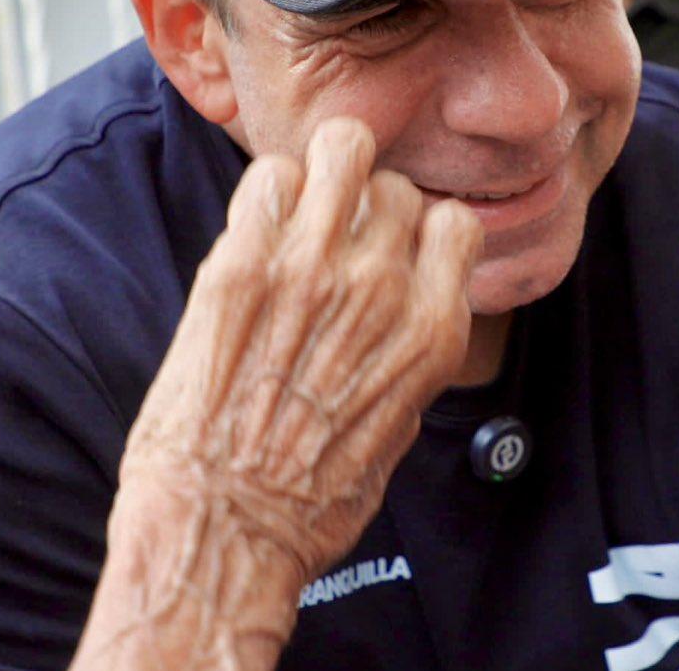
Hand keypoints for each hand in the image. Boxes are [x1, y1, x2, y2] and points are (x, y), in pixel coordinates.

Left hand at [76, 118, 478, 670]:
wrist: (222, 529)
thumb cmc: (309, 498)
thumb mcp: (399, 426)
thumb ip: (408, 354)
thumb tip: (404, 311)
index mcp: (431, 332)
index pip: (455, 224)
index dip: (423, 232)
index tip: (395, 252)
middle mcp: (382, 289)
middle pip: (395, 189)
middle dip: (368, 206)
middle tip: (333, 238)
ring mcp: (310, 269)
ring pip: (341, 149)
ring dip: (324, 171)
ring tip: (301, 206)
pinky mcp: (239, 267)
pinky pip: (269, 178)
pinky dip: (267, 194)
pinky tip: (256, 232)